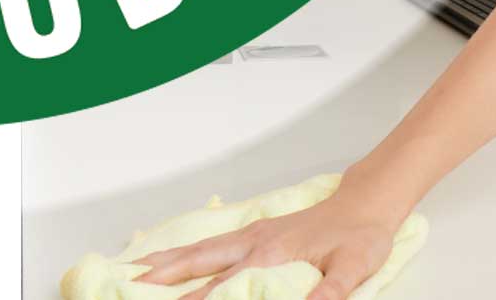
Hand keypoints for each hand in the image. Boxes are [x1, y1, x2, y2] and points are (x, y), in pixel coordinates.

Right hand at [131, 185, 399, 299]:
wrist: (365, 205)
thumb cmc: (360, 237)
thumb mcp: (353, 268)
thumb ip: (331, 291)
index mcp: (270, 254)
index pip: (222, 287)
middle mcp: (253, 243)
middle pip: (198, 263)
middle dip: (162, 277)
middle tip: (129, 285)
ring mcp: (252, 236)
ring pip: (200, 251)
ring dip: (168, 262)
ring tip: (136, 271)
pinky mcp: (257, 234)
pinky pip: (213, 245)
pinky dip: (187, 252)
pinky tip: (178, 259)